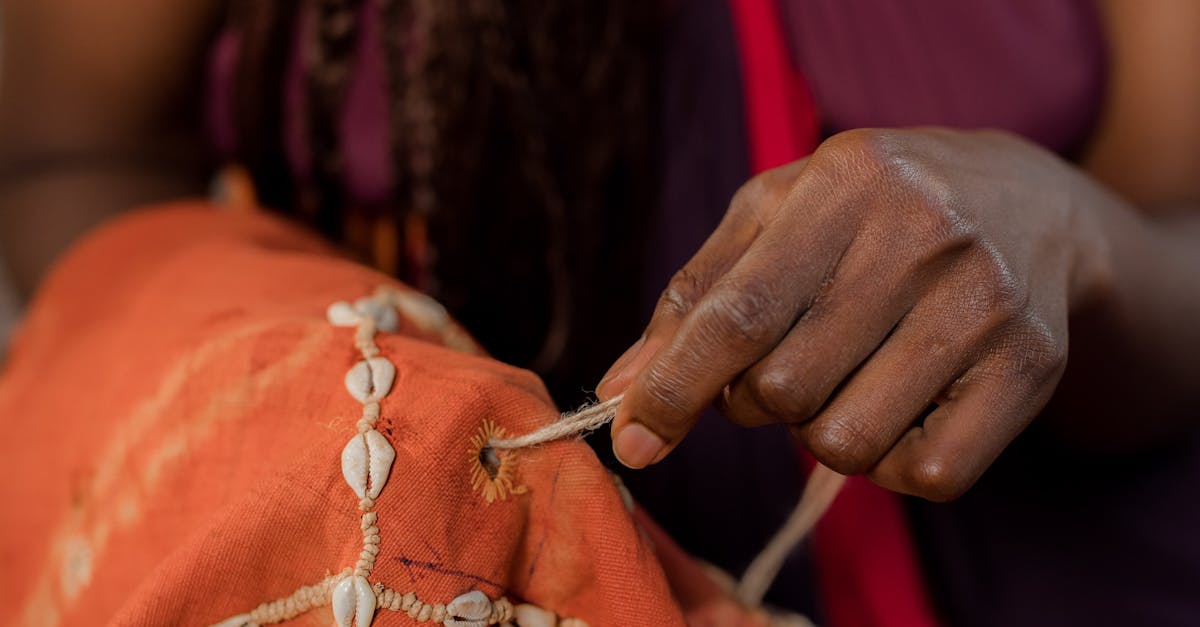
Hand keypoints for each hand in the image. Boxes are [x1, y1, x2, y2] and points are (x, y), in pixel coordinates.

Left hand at [597, 128, 1108, 500]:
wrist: (1030, 205)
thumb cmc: (871, 212)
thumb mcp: (775, 216)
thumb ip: (694, 295)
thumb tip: (620, 390)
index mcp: (847, 184)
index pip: (738, 313)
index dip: (673, 387)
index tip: (631, 440)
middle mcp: (924, 238)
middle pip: (783, 390)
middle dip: (757, 399)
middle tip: (787, 361)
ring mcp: (986, 305)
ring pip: (846, 442)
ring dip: (822, 431)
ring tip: (848, 376)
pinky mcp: (1031, 369)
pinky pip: (924, 474)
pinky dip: (890, 462)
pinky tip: (900, 405)